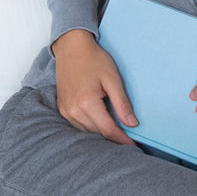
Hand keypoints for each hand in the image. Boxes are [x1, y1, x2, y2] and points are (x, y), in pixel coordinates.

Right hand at [53, 29, 136, 144]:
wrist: (72, 48)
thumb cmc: (94, 60)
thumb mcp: (113, 79)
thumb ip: (122, 103)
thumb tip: (132, 124)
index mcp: (86, 103)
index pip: (107, 130)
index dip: (122, 140)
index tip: (134, 147)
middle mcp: (73, 110)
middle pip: (96, 134)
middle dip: (113, 140)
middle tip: (129, 146)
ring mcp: (65, 111)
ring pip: (86, 132)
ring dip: (102, 137)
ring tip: (118, 139)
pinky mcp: (63, 108)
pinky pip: (78, 126)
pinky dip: (91, 129)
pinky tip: (102, 128)